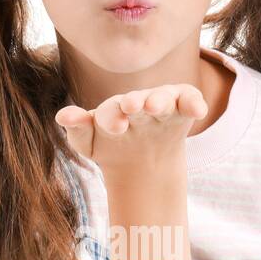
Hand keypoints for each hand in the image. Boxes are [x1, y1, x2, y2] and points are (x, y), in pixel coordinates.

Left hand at [55, 84, 207, 177]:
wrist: (141, 161)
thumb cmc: (111, 146)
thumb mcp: (91, 144)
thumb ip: (78, 130)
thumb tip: (62, 116)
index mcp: (112, 109)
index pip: (110, 111)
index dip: (112, 117)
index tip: (115, 126)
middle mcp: (137, 101)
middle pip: (138, 99)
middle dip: (136, 102)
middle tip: (133, 106)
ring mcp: (161, 103)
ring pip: (163, 98)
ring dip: (160, 100)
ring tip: (156, 107)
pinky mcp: (183, 108)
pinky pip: (190, 100)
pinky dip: (194, 103)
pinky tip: (198, 110)